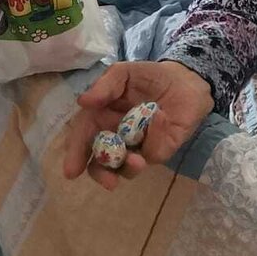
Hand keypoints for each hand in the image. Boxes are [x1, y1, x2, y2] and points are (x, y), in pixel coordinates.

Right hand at [67, 60, 214, 192]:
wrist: (184, 80)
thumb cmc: (149, 77)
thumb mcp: (124, 73)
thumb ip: (105, 86)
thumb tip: (83, 102)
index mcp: (100, 120)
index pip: (84, 139)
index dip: (76, 154)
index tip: (72, 171)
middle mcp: (116, 139)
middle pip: (102, 163)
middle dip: (102, 174)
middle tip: (108, 181)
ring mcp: (138, 147)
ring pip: (127, 168)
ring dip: (129, 167)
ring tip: (137, 161)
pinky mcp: (160, 151)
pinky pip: (153, 152)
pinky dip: (155, 137)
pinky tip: (161, 118)